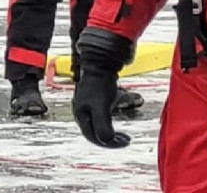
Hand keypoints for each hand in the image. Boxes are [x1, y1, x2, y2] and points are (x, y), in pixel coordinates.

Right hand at [73, 27, 134, 148]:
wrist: (100, 64)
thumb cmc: (99, 84)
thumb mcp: (101, 106)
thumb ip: (102, 124)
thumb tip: (107, 141)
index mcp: (81, 116)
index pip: (93, 137)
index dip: (108, 143)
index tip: (122, 143)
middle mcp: (82, 114)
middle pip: (95, 134)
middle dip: (110, 140)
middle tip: (125, 141)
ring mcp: (88, 107)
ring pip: (98, 127)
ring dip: (110, 133)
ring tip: (123, 136)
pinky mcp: (95, 101)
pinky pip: (101, 118)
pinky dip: (109, 124)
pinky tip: (117, 123)